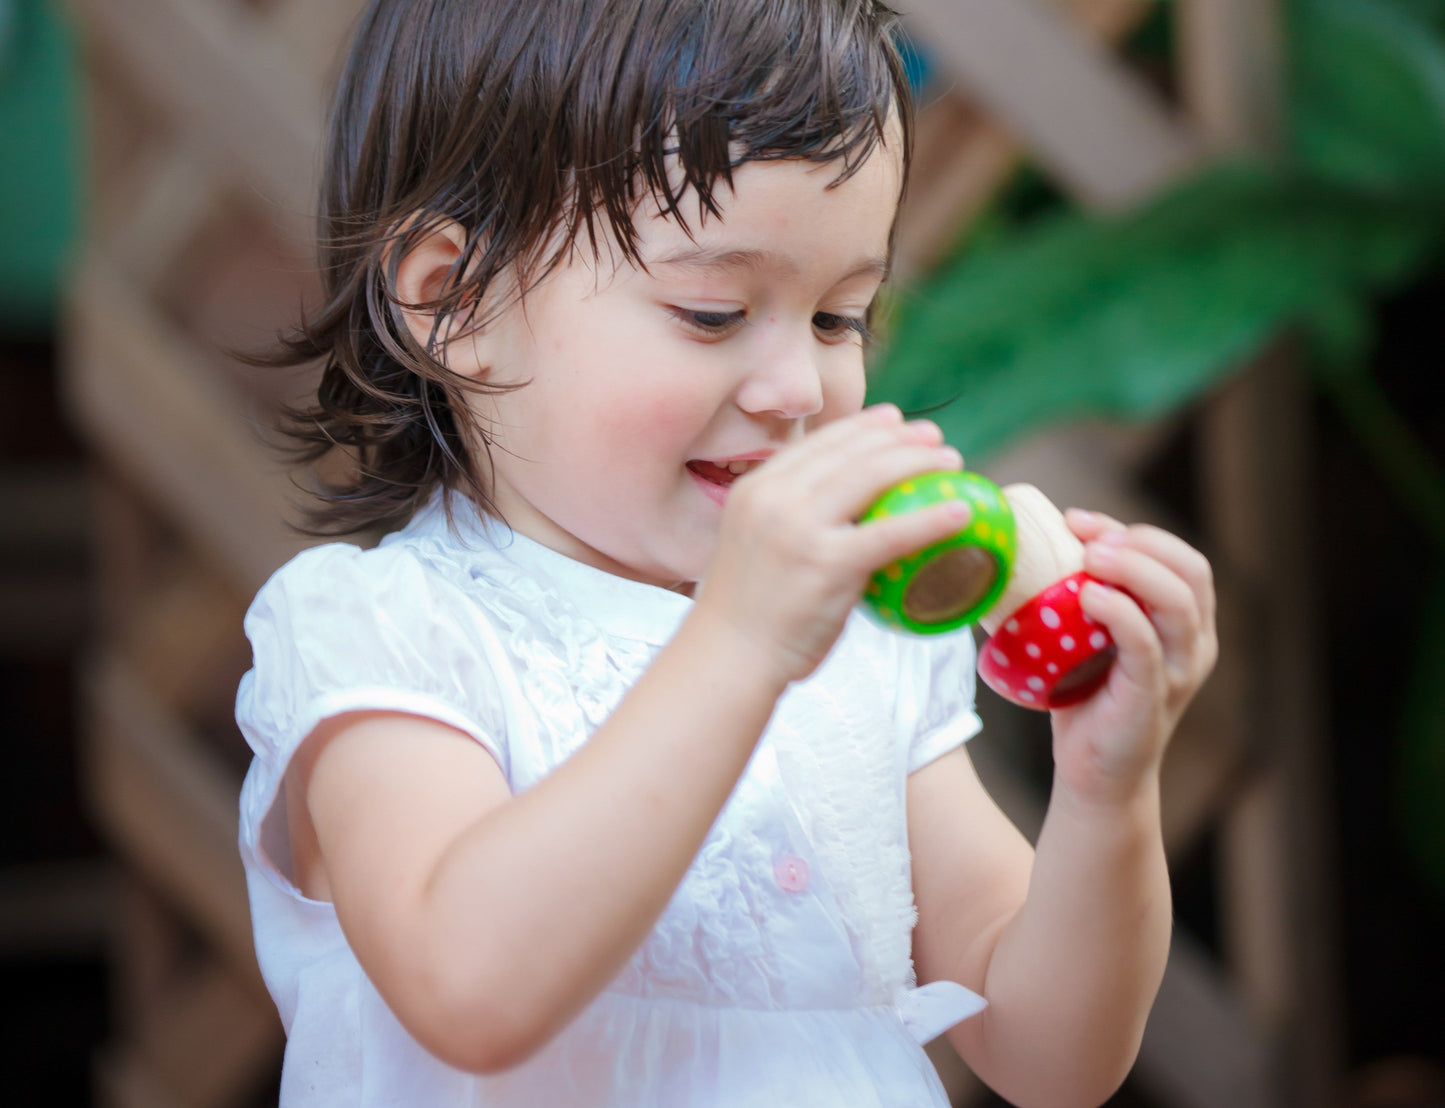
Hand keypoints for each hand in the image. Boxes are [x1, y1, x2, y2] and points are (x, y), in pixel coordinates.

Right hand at [693, 405, 968, 684]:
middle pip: (850, 452)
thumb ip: (790, 522)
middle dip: (899, 437)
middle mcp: (775, 498)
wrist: (728, 658)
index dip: (861, 426)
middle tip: (934, 437)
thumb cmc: (747, 616)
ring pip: (872, 477)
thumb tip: (843, 514)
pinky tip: (959, 512)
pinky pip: (891, 532)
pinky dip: (931, 518)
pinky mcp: (827, 563)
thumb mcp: (755, 546)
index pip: (817, 443)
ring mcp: (799, 528)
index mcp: (756, 489)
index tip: (894, 420)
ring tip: (952, 463)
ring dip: (920, 463)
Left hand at [1048, 510, 1217, 803]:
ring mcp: (1178, 671)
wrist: (1093, 775)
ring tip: (1088, 558)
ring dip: (1132, 567)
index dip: (1136, 531)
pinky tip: (1087, 596)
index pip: (1181, 558)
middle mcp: (1194, 643)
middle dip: (1139, 540)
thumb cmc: (1085, 698)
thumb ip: (1081, 595)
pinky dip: (1119, 612)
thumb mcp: (1090, 636)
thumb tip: (1029, 544)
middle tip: (1085, 536)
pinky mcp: (1152, 696)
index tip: (1079, 521)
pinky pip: (1145, 643)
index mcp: (1186, 624)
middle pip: (1191, 570)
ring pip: (1179, 601)